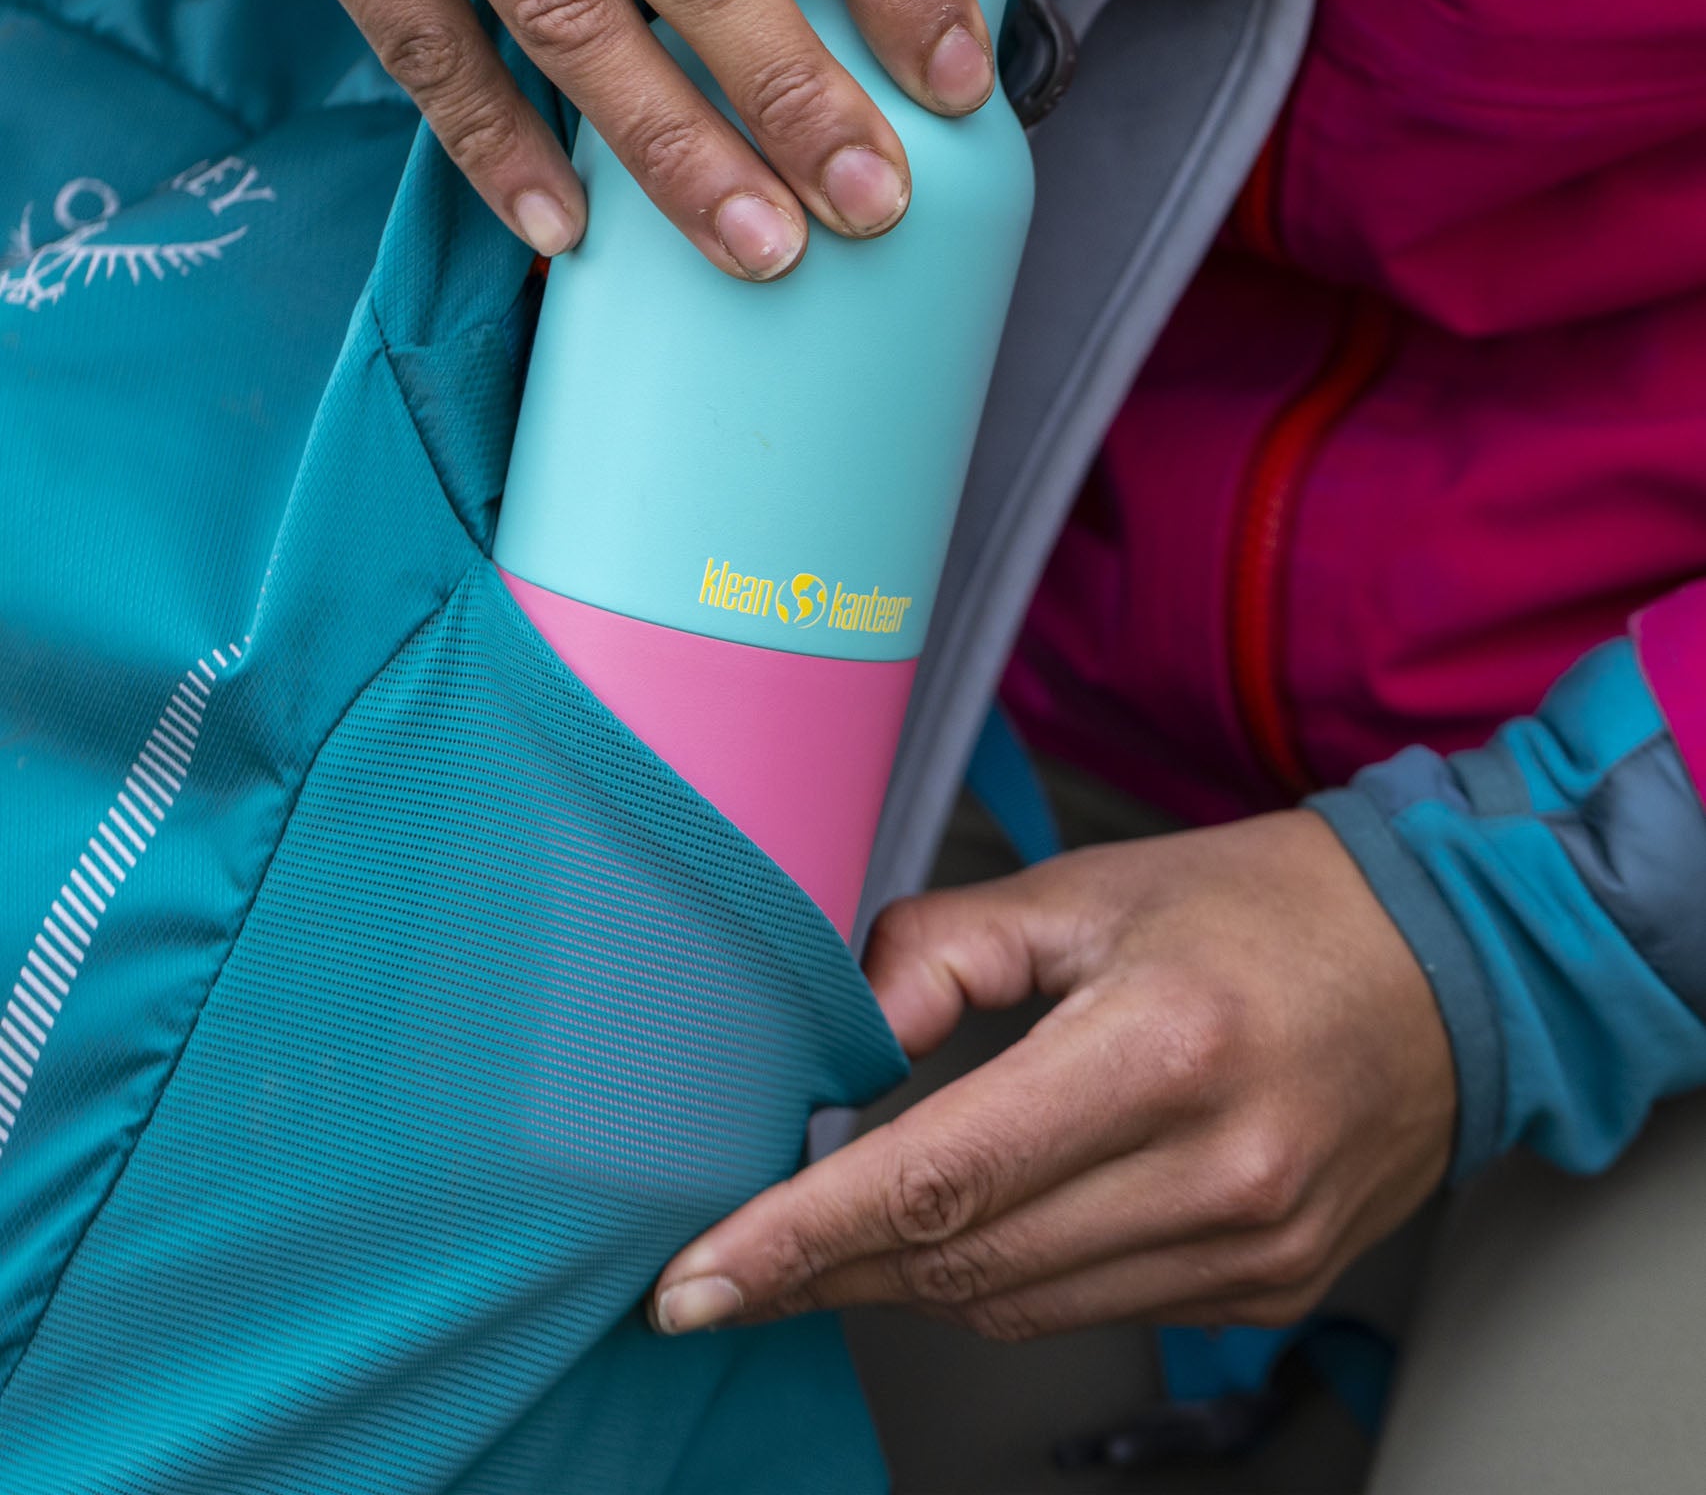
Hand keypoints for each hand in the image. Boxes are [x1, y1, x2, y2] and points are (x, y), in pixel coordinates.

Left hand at [650, 812, 1455, 1338]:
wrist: (1446, 967)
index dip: (799, 1237)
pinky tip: (967, 1233)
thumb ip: (944, 950)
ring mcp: (1251, 1248)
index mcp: (1158, 1048)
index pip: (939, 1177)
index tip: (695, 1282)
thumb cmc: (1260, 907)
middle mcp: (1213, 1169)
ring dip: (906, 1282)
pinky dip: (1004, 1283)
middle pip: (964, 1262)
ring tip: (830, 1241)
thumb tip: (844, 1035)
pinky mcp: (1268, 1289)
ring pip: (1017, 1307)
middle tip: (728, 1265)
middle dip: (824, 1271)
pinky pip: (1089, 1315)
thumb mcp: (1089, 889)